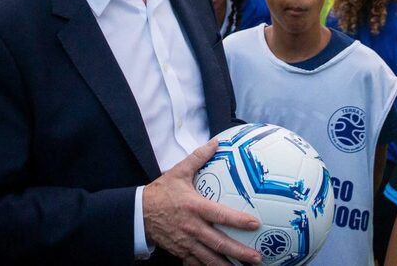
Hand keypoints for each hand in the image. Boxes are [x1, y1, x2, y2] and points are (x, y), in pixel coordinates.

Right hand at [143, 140, 260, 264]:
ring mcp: (186, 242)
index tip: (255, 223)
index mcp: (194, 207)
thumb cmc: (161, 192)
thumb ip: (198, 157)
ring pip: (210, 258)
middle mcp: (192, 227)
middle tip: (257, 258)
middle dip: (239, 252)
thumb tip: (216, 143)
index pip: (220, 215)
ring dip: (228, 265)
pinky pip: (197, 264)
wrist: (139, 212)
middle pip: (219, 243)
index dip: (238, 220)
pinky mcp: (181, 252)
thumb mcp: (178, 172)